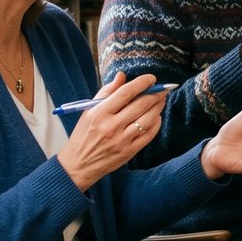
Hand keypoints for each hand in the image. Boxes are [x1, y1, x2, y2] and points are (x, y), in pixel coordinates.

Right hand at [58, 73, 170, 188]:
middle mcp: (111, 126)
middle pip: (140, 105)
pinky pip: (148, 135)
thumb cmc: (83, 135)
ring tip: (161, 100)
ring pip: (148, 119)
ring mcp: (121, 140)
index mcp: (99, 113)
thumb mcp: (88, 111)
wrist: (79, 164)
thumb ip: (106, 92)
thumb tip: (122, 75)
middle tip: (163, 89)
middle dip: (155, 94)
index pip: (125, 93)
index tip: (151, 78)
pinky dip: (156, 123)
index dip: (141, 83)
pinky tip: (156, 117)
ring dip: (158, 107)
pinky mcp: (129, 152)